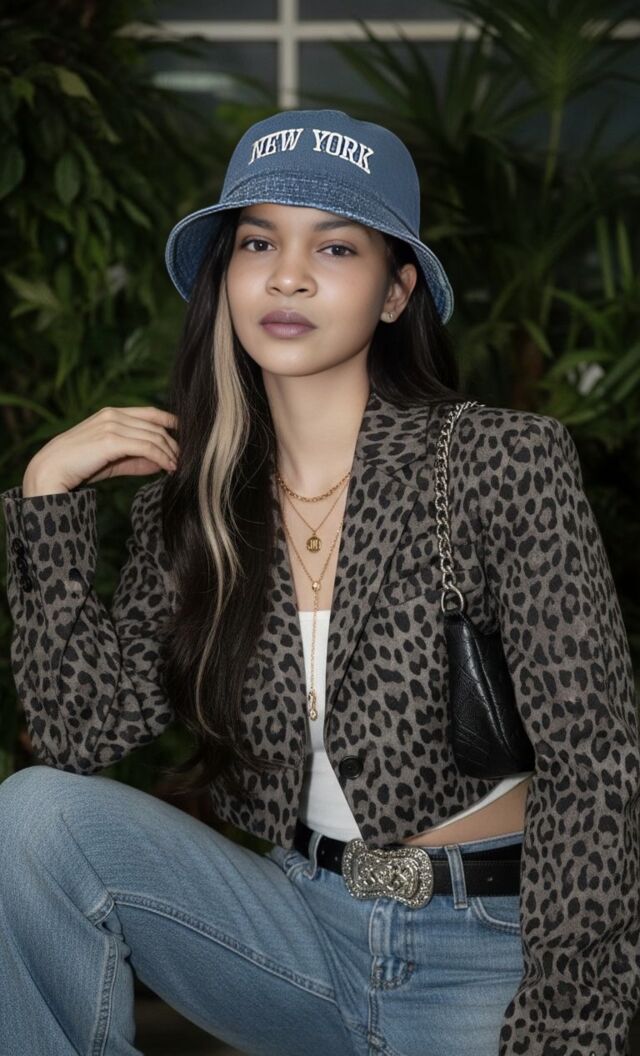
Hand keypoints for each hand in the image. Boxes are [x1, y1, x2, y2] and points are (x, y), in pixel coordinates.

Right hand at [22, 406, 179, 496]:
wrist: (50, 471)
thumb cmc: (78, 466)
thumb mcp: (111, 460)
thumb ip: (135, 459)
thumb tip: (161, 464)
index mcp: (111, 414)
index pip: (150, 413)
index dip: (171, 423)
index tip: (186, 437)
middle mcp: (113, 415)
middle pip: (156, 427)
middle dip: (174, 444)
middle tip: (184, 460)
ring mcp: (112, 425)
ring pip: (154, 437)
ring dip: (170, 453)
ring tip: (177, 467)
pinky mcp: (111, 440)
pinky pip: (147, 447)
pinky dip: (162, 457)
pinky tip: (168, 468)